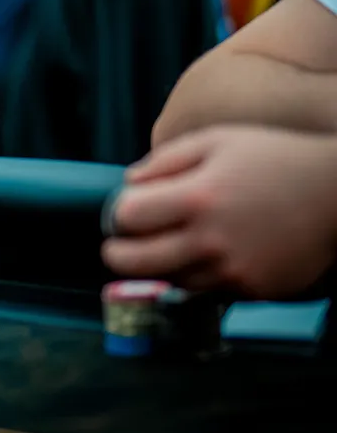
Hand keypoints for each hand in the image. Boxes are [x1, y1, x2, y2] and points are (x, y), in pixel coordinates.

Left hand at [103, 125, 336, 297]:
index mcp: (197, 198)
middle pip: (135, 262)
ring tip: (170, 247)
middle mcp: (212, 240)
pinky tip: (209, 255)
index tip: (123, 211)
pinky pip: (209, 292)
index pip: (127, 217)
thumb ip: (163, 161)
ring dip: (160, 268)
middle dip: (118, 253)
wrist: (336, 193)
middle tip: (119, 245)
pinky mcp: (255, 290)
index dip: (118, 214)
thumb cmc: (274, 159)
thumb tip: (128, 185)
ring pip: (170, 282)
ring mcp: (234, 271)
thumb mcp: (215, 141)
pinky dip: (199, 277)